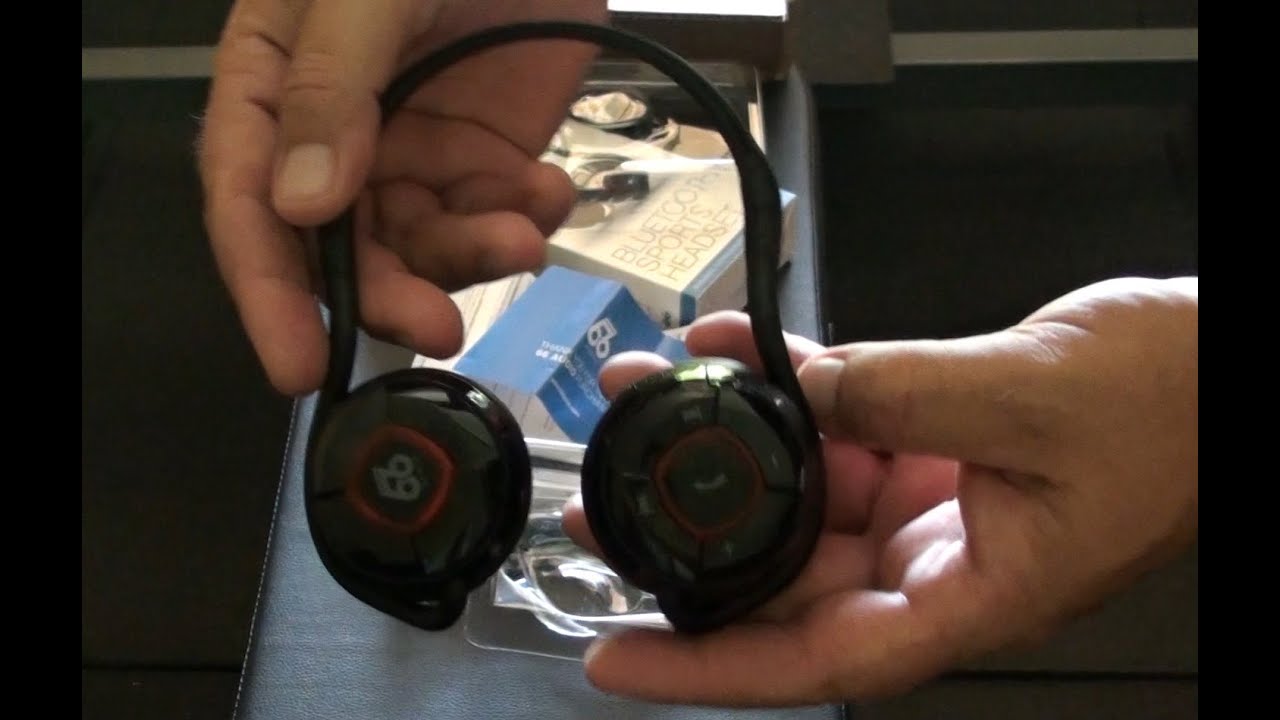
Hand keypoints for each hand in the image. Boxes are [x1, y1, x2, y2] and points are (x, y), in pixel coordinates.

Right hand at [198, 0, 606, 394]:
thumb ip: (332, 86)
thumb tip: (298, 203)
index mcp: (272, 87)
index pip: (248, 205)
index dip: (267, 292)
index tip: (297, 365)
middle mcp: (333, 136)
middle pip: (339, 249)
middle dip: (388, 296)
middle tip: (440, 328)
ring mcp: (413, 150)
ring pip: (422, 247)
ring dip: (471, 257)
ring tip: (522, 233)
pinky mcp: (486, 157)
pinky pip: (492, 219)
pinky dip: (524, 221)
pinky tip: (550, 192)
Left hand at [562, 277, 1197, 705]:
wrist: (1225, 359)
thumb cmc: (1176, 406)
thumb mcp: (1029, 398)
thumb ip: (902, 393)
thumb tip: (798, 389)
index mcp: (968, 593)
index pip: (817, 656)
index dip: (710, 667)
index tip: (620, 659)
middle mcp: (935, 560)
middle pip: (786, 577)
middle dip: (689, 543)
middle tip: (602, 505)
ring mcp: (927, 500)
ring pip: (800, 490)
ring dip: (724, 447)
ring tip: (642, 401)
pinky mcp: (929, 441)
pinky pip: (837, 421)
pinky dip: (783, 384)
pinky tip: (725, 347)